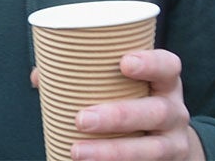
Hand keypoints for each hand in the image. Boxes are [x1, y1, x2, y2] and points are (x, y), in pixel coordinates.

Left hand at [60, 48, 203, 160]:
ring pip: (150, 149)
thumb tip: (40, 76)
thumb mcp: (131, 90)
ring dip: (112, 151)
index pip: (168, 67)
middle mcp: (175, 113)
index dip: (150, 63)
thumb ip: (92, 79)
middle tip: (82, 118)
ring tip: (77, 151)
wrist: (171, 146)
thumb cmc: (139, 105)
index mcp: (166, 84)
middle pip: (157, 112)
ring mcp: (173, 144)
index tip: (123, 62)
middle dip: (119, 116)